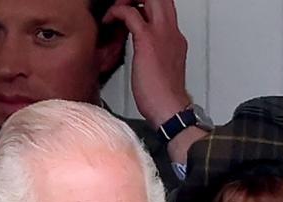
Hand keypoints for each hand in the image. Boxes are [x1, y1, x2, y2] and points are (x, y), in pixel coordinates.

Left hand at [107, 1, 191, 127]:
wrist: (170, 110)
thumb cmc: (164, 98)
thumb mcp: (162, 68)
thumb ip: (155, 53)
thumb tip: (143, 52)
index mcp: (175, 38)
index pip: (164, 8)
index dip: (148, 4)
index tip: (134, 9)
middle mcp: (170, 31)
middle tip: (125, 4)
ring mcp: (160, 33)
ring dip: (128, 0)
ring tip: (116, 10)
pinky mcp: (147, 40)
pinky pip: (129, 13)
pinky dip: (116, 12)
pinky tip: (108, 21)